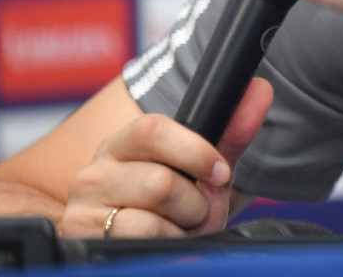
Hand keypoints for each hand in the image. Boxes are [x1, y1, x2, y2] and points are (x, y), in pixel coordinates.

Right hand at [58, 77, 271, 237]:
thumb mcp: (204, 173)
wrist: (145, 253)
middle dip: (194, 204)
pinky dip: (166, 244)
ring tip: (179, 229)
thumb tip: (261, 89)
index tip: (220, 173)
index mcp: (125, 144)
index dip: (194, 152)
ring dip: (182, 228)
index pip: (152, 129)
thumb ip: (231, 134)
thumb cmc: (174, 208)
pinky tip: (159, 245)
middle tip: (196, 213)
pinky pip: (139, 239)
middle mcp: (96, 171)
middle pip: (160, 182)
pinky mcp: (81, 235)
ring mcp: (84, 206)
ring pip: (150, 215)